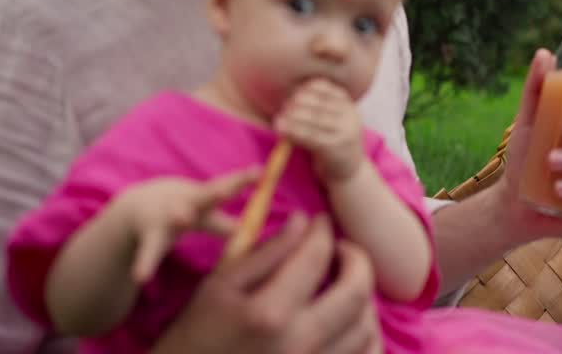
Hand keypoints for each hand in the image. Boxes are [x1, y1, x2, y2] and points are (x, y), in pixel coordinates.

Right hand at [119, 169, 258, 283]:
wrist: (139, 204)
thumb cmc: (187, 205)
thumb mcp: (207, 200)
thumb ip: (231, 204)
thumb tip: (261, 216)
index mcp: (206, 196)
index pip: (228, 184)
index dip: (243, 179)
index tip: (260, 172)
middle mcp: (189, 204)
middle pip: (206, 196)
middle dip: (217, 191)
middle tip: (227, 189)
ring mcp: (169, 218)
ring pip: (176, 216)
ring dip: (181, 215)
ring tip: (184, 218)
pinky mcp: (151, 237)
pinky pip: (149, 252)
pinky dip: (145, 264)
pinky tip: (142, 277)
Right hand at [154, 214, 381, 353]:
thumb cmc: (194, 338)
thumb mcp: (218, 289)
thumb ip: (265, 253)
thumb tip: (303, 221)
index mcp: (267, 313)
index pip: (316, 256)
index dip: (323, 231)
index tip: (320, 223)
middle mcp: (297, 345)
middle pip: (356, 291)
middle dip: (357, 259)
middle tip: (342, 250)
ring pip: (367, 327)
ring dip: (362, 298)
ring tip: (342, 285)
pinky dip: (366, 337)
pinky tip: (348, 323)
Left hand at [278, 79, 364, 181]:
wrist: (349, 172)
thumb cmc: (333, 143)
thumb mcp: (333, 122)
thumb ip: (318, 108)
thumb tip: (290, 96)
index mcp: (348, 105)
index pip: (324, 87)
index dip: (304, 89)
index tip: (291, 95)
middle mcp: (350, 116)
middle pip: (317, 103)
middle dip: (296, 104)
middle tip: (283, 109)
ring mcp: (345, 132)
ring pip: (313, 119)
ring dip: (292, 118)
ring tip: (278, 121)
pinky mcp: (335, 147)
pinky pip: (310, 137)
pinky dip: (293, 133)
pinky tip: (282, 132)